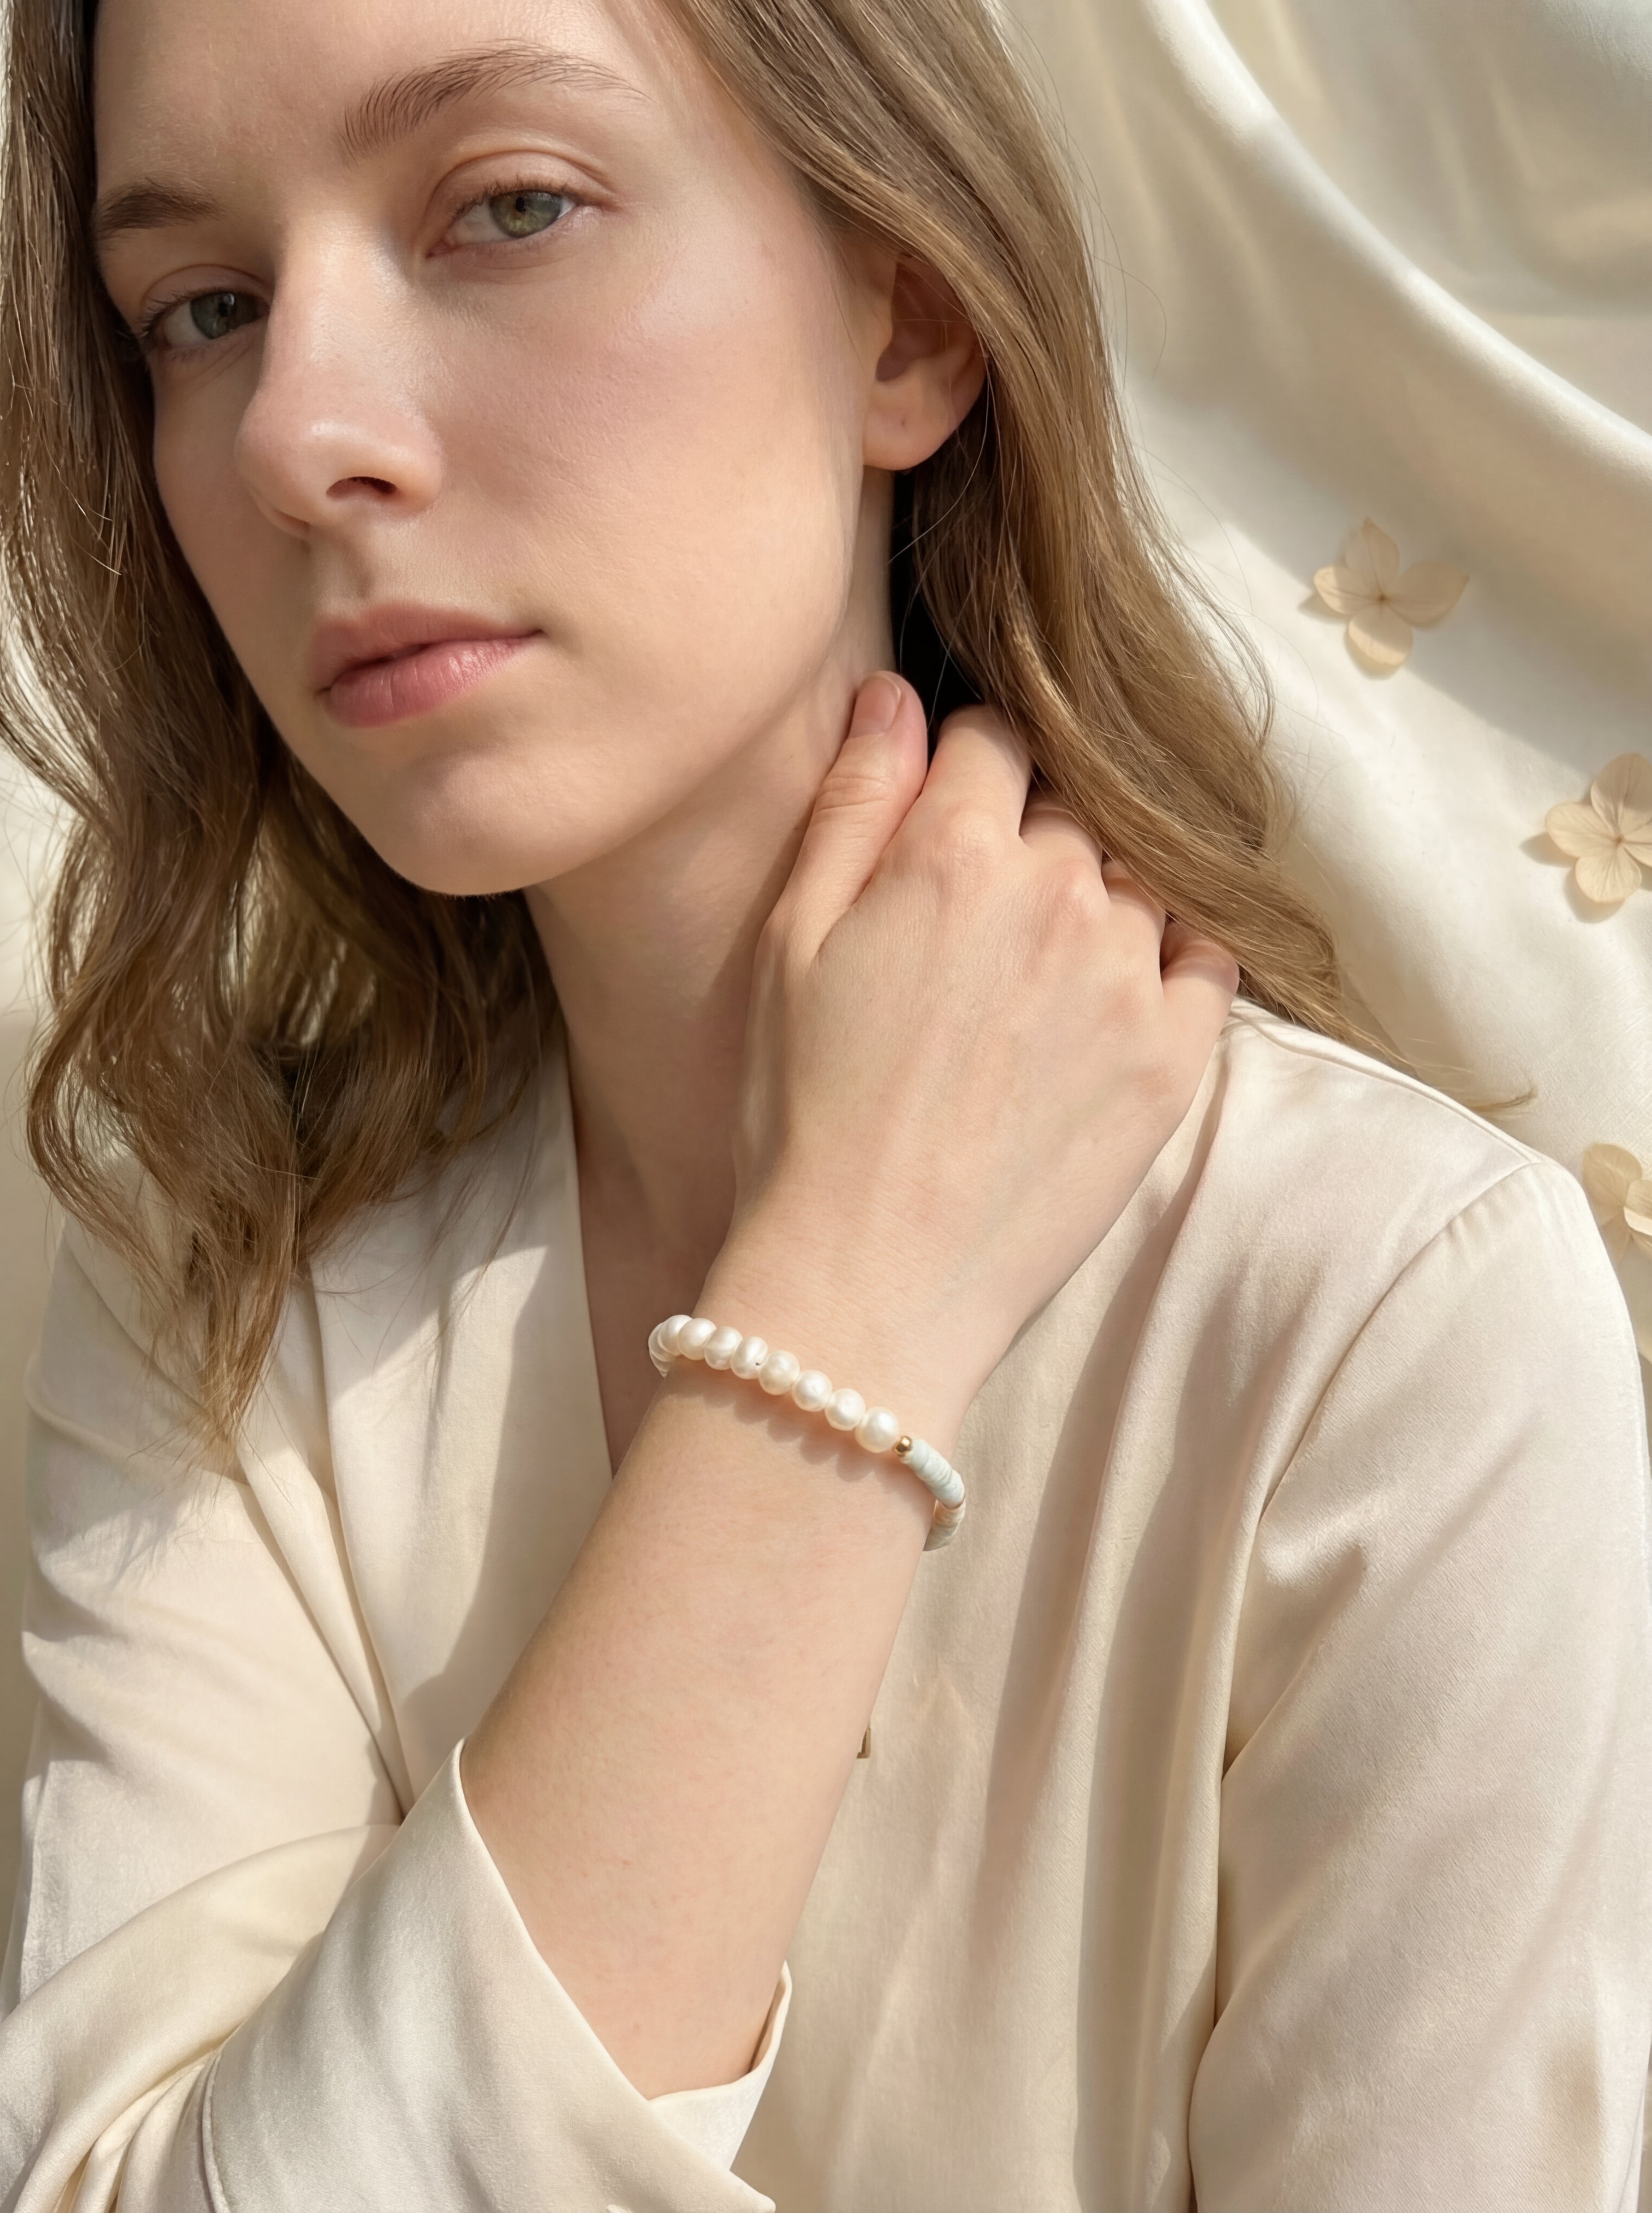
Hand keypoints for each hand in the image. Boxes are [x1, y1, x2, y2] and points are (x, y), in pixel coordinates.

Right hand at [709, 671, 1239, 1438]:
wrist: (866, 1280)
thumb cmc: (802, 1114)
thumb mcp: (792, 942)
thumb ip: (854, 803)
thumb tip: (893, 692)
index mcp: (955, 853)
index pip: (993, 738)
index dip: (969, 771)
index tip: (954, 819)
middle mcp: (1058, 893)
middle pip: (1075, 804)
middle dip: (1036, 833)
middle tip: (990, 917)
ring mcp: (1128, 975)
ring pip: (1145, 874)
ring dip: (1106, 893)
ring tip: (1050, 967)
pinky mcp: (1174, 1057)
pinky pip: (1211, 957)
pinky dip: (1176, 952)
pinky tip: (1121, 992)